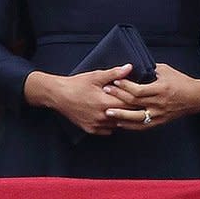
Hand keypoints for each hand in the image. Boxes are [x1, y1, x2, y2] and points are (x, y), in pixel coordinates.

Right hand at [24, 65, 138, 135]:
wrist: (58, 95)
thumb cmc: (76, 84)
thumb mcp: (96, 76)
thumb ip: (114, 74)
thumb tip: (129, 68)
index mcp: (105, 103)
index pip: (129, 105)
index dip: (136, 100)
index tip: (141, 96)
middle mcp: (102, 117)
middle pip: (125, 116)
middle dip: (131, 109)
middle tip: (137, 103)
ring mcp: (96, 125)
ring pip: (118, 125)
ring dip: (122, 118)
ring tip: (125, 109)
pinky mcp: (91, 130)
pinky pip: (108, 130)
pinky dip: (112, 124)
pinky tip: (112, 115)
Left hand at [103, 63, 199, 130]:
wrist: (197, 97)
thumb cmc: (182, 81)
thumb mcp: (166, 70)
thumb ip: (150, 70)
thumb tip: (134, 67)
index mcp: (160, 89)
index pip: (138, 90)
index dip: (124, 86)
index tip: (113, 81)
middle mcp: (159, 104)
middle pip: (134, 104)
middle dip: (118, 98)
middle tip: (105, 93)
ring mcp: (159, 114)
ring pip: (136, 119)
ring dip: (121, 116)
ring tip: (108, 113)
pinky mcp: (160, 121)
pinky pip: (143, 126)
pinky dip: (130, 125)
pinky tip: (120, 123)